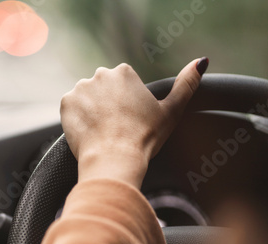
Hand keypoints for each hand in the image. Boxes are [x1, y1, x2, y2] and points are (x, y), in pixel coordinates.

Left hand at [60, 58, 207, 186]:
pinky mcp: (66, 103)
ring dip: (92, 112)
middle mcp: (100, 74)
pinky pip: (72, 109)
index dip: (127, 107)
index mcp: (124, 72)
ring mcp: (81, 88)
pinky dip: (78, 120)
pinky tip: (89, 132)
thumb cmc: (145, 137)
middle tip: (116, 130)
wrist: (114, 158)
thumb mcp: (172, 111)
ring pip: (87, 100)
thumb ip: (187, 84)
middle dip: (108, 107)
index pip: (123, 86)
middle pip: (103, 90)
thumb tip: (201, 61)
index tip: (129, 122)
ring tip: (103, 133)